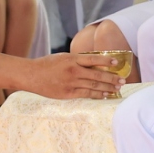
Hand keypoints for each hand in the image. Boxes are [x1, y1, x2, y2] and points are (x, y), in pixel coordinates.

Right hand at [0, 51, 125, 100]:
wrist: (31, 75)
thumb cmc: (47, 65)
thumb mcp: (62, 57)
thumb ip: (77, 60)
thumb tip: (94, 64)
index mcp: (71, 59)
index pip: (93, 59)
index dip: (107, 62)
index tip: (117, 64)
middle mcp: (73, 70)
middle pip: (97, 75)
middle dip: (112, 78)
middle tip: (122, 80)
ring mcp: (70, 83)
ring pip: (94, 85)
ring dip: (107, 87)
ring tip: (117, 88)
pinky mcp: (67, 93)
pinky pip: (86, 94)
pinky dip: (97, 94)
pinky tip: (105, 94)